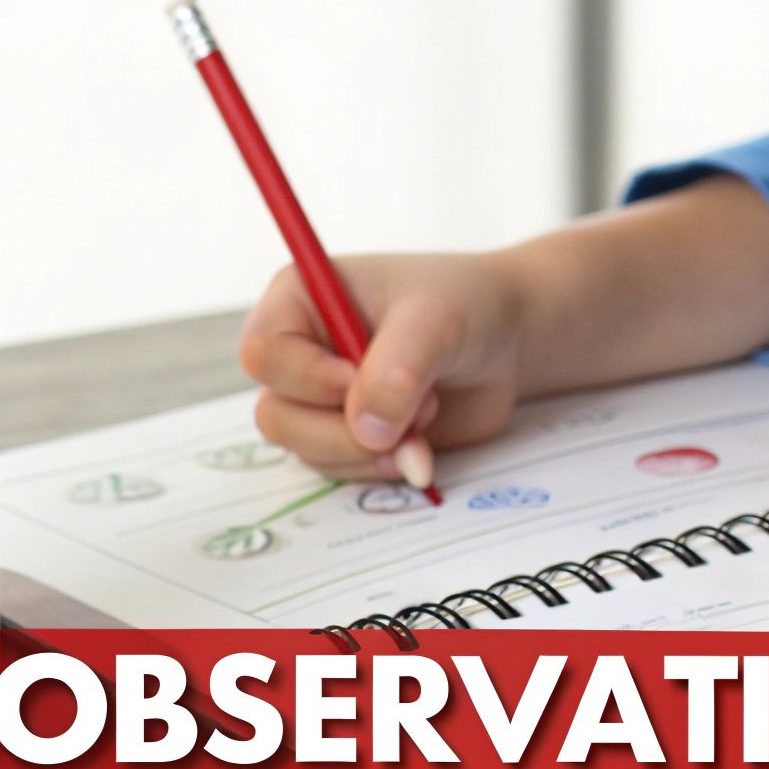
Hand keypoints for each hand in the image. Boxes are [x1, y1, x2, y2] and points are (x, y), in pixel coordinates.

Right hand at [240, 252, 529, 480]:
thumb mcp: (435, 322)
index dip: (306, 378)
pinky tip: (418, 445)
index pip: (263, 351)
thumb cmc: (465, 306)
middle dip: (341, 429)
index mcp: (299, 299)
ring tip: (425, 417)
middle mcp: (298, 351)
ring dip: (365, 451)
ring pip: (304, 449)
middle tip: (410, 413)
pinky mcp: (344, 435)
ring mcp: (318, 399)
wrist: (504, 342)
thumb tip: (366, 430)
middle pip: (275, 413)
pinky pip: (338, 470)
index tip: (357, 380)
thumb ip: (397, 370)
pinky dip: (379, 467)